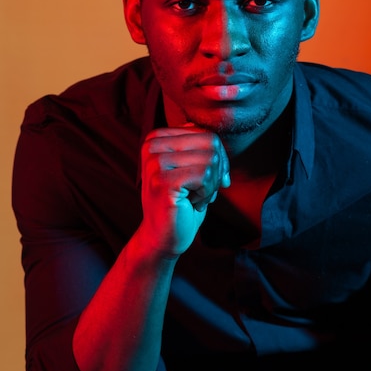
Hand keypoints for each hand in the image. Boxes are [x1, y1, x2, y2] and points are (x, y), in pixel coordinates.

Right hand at [140, 125, 229, 257]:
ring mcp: (155, 163)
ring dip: (210, 185)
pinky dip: (206, 193)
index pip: (206, 134)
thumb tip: (216, 138)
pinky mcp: (162, 181)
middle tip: (202, 191)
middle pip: (211, 143)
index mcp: (156, 138)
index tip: (208, 180)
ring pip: (211, 159)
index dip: (218, 159)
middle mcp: (152, 146)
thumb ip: (199, 147)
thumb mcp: (191, 168)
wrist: (163, 237)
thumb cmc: (181, 202)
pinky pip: (205, 176)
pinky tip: (191, 203)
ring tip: (193, 198)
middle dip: (216, 171)